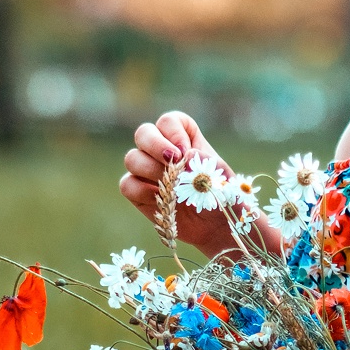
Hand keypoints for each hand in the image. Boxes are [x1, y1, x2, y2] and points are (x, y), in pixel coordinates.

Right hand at [120, 111, 252, 257]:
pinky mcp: (138, 193)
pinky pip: (127, 185)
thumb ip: (206, 163)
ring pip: (132, 158)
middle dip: (155, 145)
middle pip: (143, 133)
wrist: (217, 228)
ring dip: (150, 169)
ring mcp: (147, 171)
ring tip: (171, 186)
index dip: (173, 132)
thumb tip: (187, 155)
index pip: (169, 121)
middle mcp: (162, 150)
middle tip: (172, 161)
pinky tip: (161, 200)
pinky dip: (141, 191)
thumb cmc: (223, 197)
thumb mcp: (221, 177)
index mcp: (185, 138)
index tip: (185, 151)